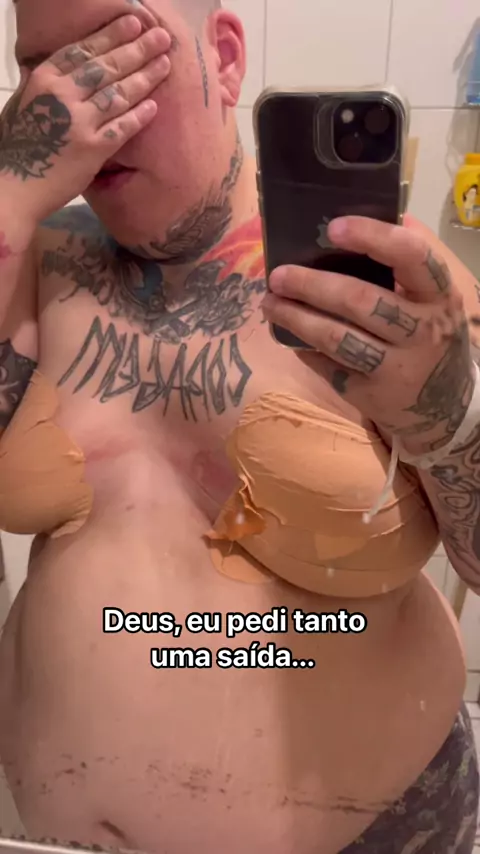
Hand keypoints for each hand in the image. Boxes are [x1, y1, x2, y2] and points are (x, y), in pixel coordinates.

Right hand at [0, 14, 170, 223]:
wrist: (14, 187)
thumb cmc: (16, 147)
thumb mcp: (23, 105)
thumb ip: (45, 86)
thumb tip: (64, 71)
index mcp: (44, 80)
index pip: (83, 50)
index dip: (110, 35)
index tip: (132, 23)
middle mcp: (63, 95)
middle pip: (106, 66)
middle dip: (136, 49)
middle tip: (160, 37)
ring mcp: (79, 122)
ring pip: (118, 93)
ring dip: (145, 77)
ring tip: (165, 63)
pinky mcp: (92, 149)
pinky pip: (122, 127)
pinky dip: (139, 115)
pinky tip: (155, 105)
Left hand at [262, 216, 475, 457]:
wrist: (445, 409)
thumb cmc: (432, 338)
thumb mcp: (437, 300)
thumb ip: (411, 262)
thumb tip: (386, 211)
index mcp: (439, 297)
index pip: (412, 257)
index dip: (372, 238)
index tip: (333, 228)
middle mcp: (423, 332)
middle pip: (361, 301)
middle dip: (312, 285)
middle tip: (278, 275)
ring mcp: (397, 368)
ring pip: (338, 338)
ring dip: (297, 318)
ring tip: (270, 303)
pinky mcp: (371, 395)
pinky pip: (329, 367)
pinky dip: (304, 350)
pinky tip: (287, 336)